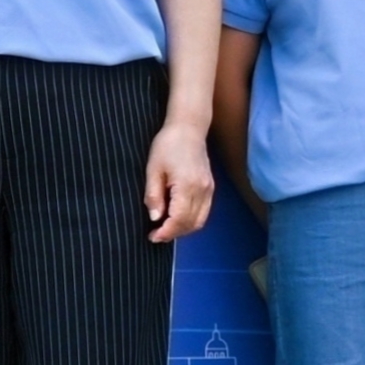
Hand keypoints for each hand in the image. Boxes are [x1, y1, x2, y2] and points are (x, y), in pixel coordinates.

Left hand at [145, 122, 215, 243]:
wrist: (188, 128)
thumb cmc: (167, 144)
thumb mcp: (153, 169)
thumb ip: (153, 195)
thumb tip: (155, 218)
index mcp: (187, 185)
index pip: (179, 219)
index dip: (166, 232)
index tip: (152, 237)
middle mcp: (202, 190)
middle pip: (190, 223)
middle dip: (174, 234)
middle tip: (156, 235)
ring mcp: (209, 189)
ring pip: (199, 221)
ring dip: (183, 229)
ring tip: (166, 229)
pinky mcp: (211, 187)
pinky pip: (204, 212)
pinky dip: (191, 221)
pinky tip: (178, 219)